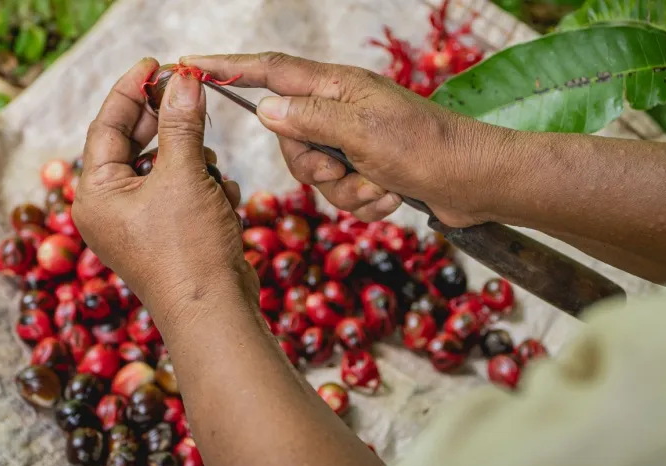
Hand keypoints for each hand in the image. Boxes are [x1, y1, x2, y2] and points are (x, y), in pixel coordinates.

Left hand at [73, 58, 256, 326]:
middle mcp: (111, 207)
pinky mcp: (168, 233)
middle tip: (191, 94)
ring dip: (193, 160)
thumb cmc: (187, 250)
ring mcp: (140, 223)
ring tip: (210, 170)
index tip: (156, 64)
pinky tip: (221, 197)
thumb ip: (181, 123)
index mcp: (97, 193)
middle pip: (136, 144)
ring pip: (165, 167)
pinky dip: (203, 187)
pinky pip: (182, 191)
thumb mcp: (183, 176)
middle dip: (169, 124)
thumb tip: (184, 79)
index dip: (132, 90)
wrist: (214, 312)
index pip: (108, 126)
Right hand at [183, 52, 512, 226]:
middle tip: (347, 169)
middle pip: (290, 139)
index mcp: (336, 87)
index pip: (271, 71)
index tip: (191, 65)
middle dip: (315, 167)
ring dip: (348, 190)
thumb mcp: (362, 130)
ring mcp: (353, 141)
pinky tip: (393, 196)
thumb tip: (264, 108)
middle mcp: (339, 110)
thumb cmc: (426, 147)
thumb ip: (308, 118)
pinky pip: (341, 192)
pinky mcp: (366, 168)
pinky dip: (365, 201)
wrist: (474, 182)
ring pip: (315, 173)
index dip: (229, 68)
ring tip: (381, 185)